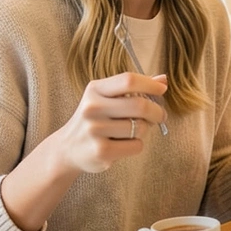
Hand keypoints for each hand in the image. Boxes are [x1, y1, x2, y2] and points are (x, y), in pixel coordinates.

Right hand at [50, 72, 167, 173]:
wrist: (68, 148)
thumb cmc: (96, 119)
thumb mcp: (107, 98)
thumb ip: (133, 88)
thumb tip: (163, 79)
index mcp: (95, 90)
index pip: (128, 80)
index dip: (150, 84)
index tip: (162, 89)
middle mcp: (92, 107)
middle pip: (140, 105)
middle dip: (157, 111)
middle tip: (160, 116)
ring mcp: (95, 130)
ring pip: (140, 127)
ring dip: (144, 130)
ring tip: (131, 131)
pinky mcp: (101, 151)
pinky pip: (136, 146)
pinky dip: (136, 145)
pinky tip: (123, 144)